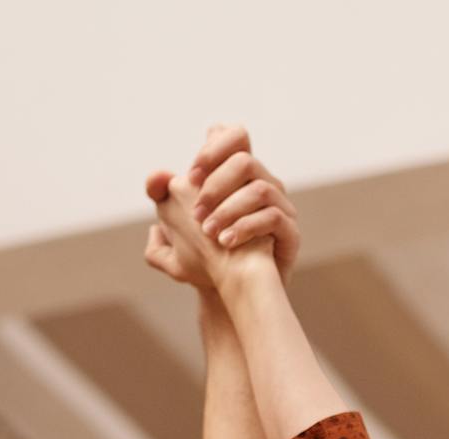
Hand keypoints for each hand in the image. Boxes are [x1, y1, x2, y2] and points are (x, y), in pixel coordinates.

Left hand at [144, 124, 300, 288]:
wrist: (229, 292)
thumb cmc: (205, 257)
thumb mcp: (173, 227)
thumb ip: (161, 199)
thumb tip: (158, 177)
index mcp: (237, 176)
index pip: (234, 136)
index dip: (212, 149)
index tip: (191, 176)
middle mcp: (262, 185)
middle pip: (245, 160)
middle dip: (216, 184)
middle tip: (196, 213)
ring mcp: (279, 208)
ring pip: (260, 188)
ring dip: (229, 209)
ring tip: (209, 232)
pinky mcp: (289, 233)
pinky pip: (273, 217)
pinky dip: (246, 227)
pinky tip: (226, 241)